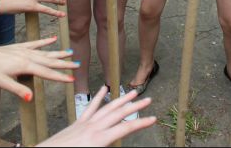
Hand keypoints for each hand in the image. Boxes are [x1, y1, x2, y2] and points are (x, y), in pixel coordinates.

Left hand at [0, 37, 77, 99]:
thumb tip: (30, 98)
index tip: (72, 79)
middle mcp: (26, 57)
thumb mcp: (1, 83)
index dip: (59, 76)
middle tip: (78, 65)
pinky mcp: (18, 47)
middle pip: (49, 61)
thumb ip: (18, 90)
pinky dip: (45, 41)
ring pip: (45, 52)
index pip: (46, 72)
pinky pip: (35, 44)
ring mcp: (23, 51)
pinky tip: (53, 39)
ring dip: (58, 53)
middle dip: (64, 64)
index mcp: (24, 66)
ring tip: (70, 53)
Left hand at [38, 86, 155, 146]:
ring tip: (132, 92)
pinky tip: (104, 89)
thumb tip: (119, 143)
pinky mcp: (77, 123)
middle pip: (118, 113)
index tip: (153, 118)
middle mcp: (94, 128)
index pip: (125, 128)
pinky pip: (90, 107)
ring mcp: (85, 123)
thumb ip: (109, 147)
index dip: (141, 123)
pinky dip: (98, 98)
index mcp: (99, 139)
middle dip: (134, 106)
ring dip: (120, 99)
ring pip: (106, 107)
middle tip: (148, 99)